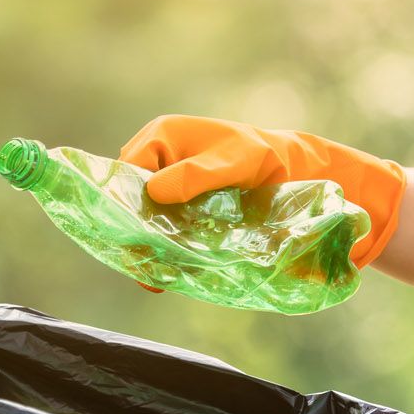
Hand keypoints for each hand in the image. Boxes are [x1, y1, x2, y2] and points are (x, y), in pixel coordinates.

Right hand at [120, 115, 406, 266]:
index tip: (132, 232)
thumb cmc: (263, 158)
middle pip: (129, 198)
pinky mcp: (180, 209)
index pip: (125, 170)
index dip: (122, 201)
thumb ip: (197, 175)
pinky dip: (163, 251)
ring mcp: (167, 186)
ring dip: (147, 245)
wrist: (291, 172)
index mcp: (162, 136)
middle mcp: (158, 160)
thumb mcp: (235, 161)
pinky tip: (165, 277)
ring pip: (143, 219)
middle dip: (133, 229)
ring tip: (151, 276)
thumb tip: (155, 192)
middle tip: (141, 261)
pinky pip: (161, 230)